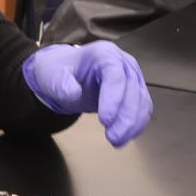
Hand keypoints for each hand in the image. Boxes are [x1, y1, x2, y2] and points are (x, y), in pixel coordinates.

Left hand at [22, 42, 153, 145]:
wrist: (66, 75)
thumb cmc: (61, 72)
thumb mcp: (52, 76)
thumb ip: (61, 84)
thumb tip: (73, 93)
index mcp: (104, 54)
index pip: (115, 76)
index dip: (113, 98)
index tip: (105, 120)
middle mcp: (123, 63)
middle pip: (132, 89)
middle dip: (125, 117)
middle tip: (112, 137)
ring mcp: (132, 76)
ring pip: (141, 101)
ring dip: (132, 124)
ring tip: (117, 141)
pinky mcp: (135, 91)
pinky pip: (143, 108)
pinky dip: (137, 124)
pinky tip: (126, 137)